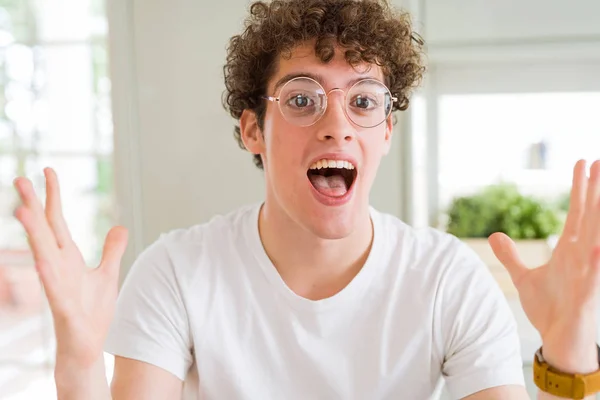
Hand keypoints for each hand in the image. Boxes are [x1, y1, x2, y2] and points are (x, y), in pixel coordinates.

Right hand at [13, 167, 127, 368]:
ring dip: (33, 234)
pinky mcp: (63, 308)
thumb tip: (120, 226)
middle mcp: (58, 268)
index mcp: (68, 258)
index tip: (48, 170)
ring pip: (42, 255)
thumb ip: (112, 250)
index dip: (53, 196)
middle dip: (33, 205)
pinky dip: (48, 275)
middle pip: (44, 231)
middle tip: (20, 179)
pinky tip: (42, 261)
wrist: (88, 345)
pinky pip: (54, 290)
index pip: (57, 221)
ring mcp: (57, 286)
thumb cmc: (93, 311)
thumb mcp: (108, 274)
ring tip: (22, 210)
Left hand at [489, 159, 599, 372]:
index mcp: (568, 251)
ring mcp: (586, 273)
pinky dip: (596, 260)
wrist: (557, 339)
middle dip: (592, 190)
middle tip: (597, 160)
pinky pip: (594, 275)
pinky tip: (598, 245)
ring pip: (595, 238)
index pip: (576, 213)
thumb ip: (511, 256)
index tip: (580, 163)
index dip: (578, 189)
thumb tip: (495, 235)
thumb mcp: (524, 278)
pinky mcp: (586, 295)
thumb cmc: (548, 309)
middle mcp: (580, 257)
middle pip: (588, 217)